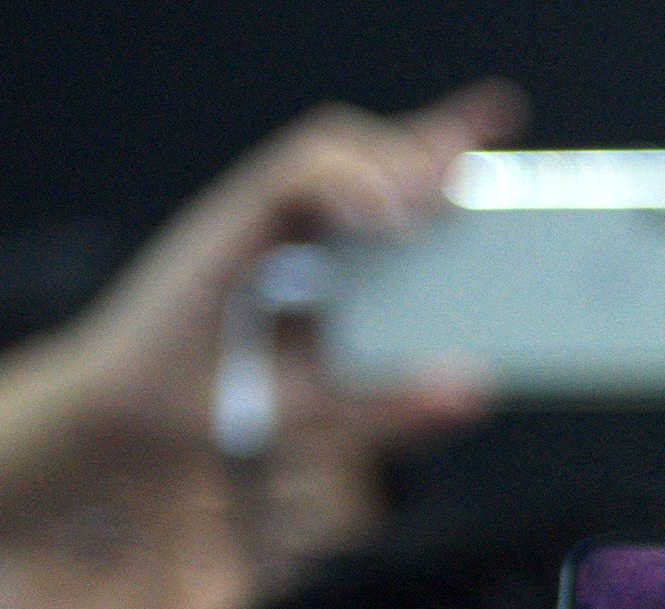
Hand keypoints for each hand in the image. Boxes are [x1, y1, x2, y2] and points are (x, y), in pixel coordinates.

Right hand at [11, 89, 521, 524]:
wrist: (150, 416)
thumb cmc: (240, 398)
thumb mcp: (341, 411)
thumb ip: (404, 404)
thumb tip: (474, 387)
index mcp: (348, 254)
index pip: (405, 182)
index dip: (449, 147)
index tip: (502, 124)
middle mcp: (311, 223)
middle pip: (378, 151)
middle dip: (434, 140)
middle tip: (479, 160)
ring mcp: (270, 216)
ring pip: (336, 145)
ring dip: (391, 162)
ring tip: (433, 203)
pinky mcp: (231, 219)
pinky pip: (289, 174)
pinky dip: (340, 182)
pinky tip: (382, 217)